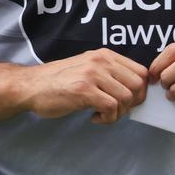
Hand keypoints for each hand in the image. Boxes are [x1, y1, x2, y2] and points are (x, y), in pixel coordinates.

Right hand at [20, 48, 147, 124]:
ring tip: (102, 113)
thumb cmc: (60, 81)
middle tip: (115, 110)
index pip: (141, 71)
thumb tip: (134, 91)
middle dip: (132, 104)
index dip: (140, 91)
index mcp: (104, 55)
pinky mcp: (84, 90)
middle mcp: (101, 61)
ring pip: (126, 98)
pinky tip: (93, 117)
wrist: (33, 85)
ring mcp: (92, 74)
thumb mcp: (88, 68)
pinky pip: (111, 108)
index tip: (127, 102)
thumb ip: (109, 73)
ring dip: (118, 113)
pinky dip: (107, 118)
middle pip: (138, 85)